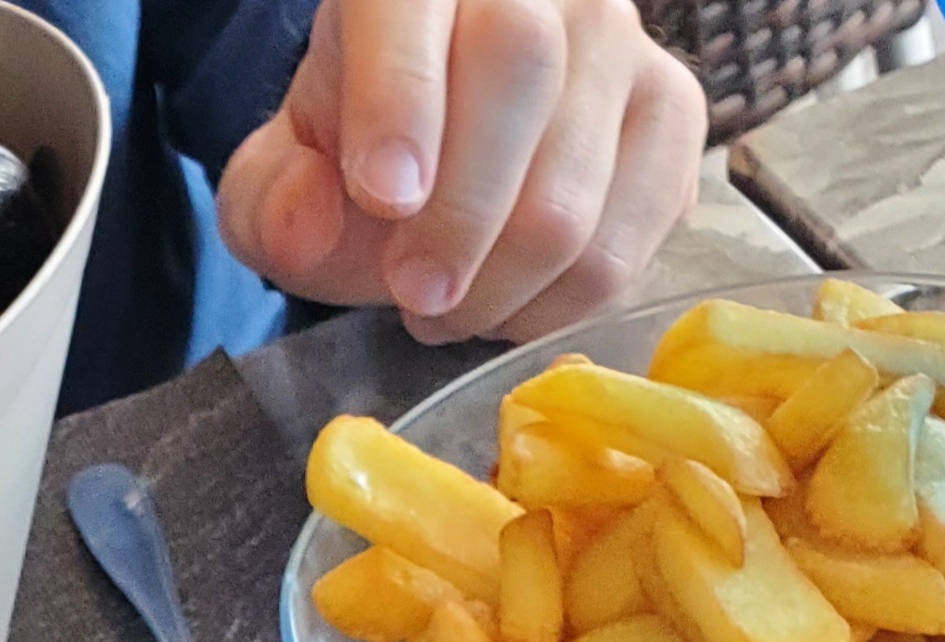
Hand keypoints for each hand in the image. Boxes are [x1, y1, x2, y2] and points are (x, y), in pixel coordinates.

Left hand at [219, 0, 706, 347]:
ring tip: (448, 308)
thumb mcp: (287, 172)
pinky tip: (511, 304)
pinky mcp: (671, 113)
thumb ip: (274, 200)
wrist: (444, 139)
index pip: (415, 1)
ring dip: (503, 284)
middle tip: (416, 296)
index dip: (400, 100)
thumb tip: (306, 225)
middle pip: (517, 75)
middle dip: (460, 218)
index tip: (384, 197)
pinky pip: (631, 235)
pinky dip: (562, 302)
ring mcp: (617, 39)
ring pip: (576, 183)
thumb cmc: (362, 151)